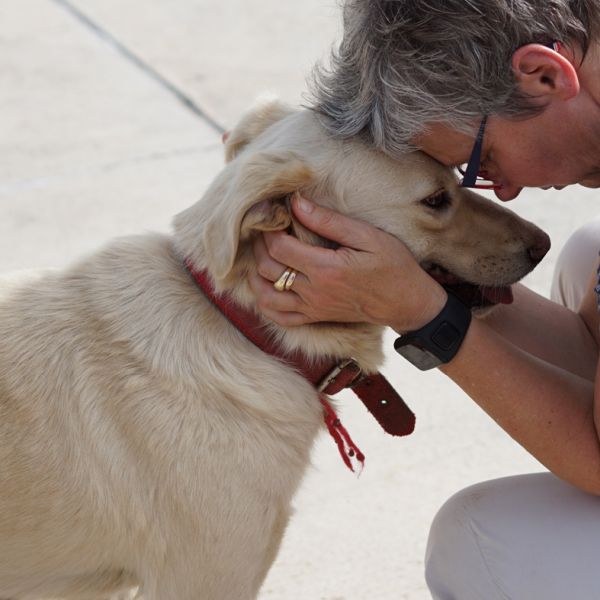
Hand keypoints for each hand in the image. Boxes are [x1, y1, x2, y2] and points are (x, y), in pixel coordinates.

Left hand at [248, 195, 446, 330]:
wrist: (405, 302)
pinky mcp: (314, 317)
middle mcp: (314, 291)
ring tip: (262, 254)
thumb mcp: (367, 236)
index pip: (280, 248)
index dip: (269, 230)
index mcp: (326, 269)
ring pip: (266, 296)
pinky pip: (279, 317)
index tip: (273, 215)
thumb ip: (329, 221)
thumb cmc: (391, 265)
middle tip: (265, 230)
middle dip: (260, 246)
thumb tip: (297, 203)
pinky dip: (265, 303)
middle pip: (268, 269)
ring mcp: (312, 307)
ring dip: (256, 275)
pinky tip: (266, 284)